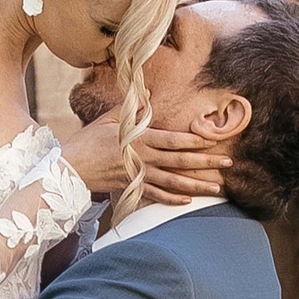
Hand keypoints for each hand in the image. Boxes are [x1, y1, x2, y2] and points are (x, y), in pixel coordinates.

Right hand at [59, 105, 224, 203]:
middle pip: (180, 161)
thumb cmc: (88, 141)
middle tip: (228, 163)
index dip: (195, 140)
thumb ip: (132, 110)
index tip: (212, 140)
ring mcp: (139, 175)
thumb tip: (149, 97)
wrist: (70, 168)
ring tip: (216, 187)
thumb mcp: (110, 119)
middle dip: (206, 162)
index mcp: (140, 138)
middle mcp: (143, 158)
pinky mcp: (132, 189)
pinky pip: (156, 196)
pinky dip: (173, 200)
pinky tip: (188, 201)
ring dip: (197, 185)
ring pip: (174, 182)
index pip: (173, 139)